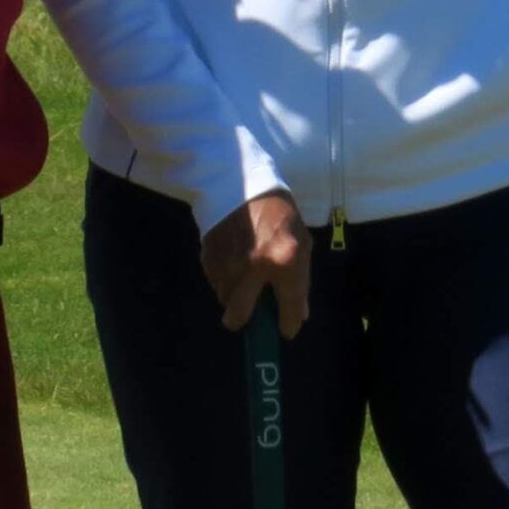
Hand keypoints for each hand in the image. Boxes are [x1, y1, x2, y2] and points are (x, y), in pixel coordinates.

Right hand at [201, 191, 310, 338]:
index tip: (286, 328)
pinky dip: (224, 279)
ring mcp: (228, 263)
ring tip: (243, 276)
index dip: (289, 325)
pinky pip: (215, 282)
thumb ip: (300, 279)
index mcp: (285, 261)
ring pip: (225, 299)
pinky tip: (232, 259)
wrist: (240, 180)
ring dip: (234, 295)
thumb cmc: (278, 211)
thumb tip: (298, 313)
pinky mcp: (208, 256)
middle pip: (239, 316)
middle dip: (244, 322)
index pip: (288, 311)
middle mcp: (254, 267)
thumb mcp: (300, 241)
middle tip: (249, 314)